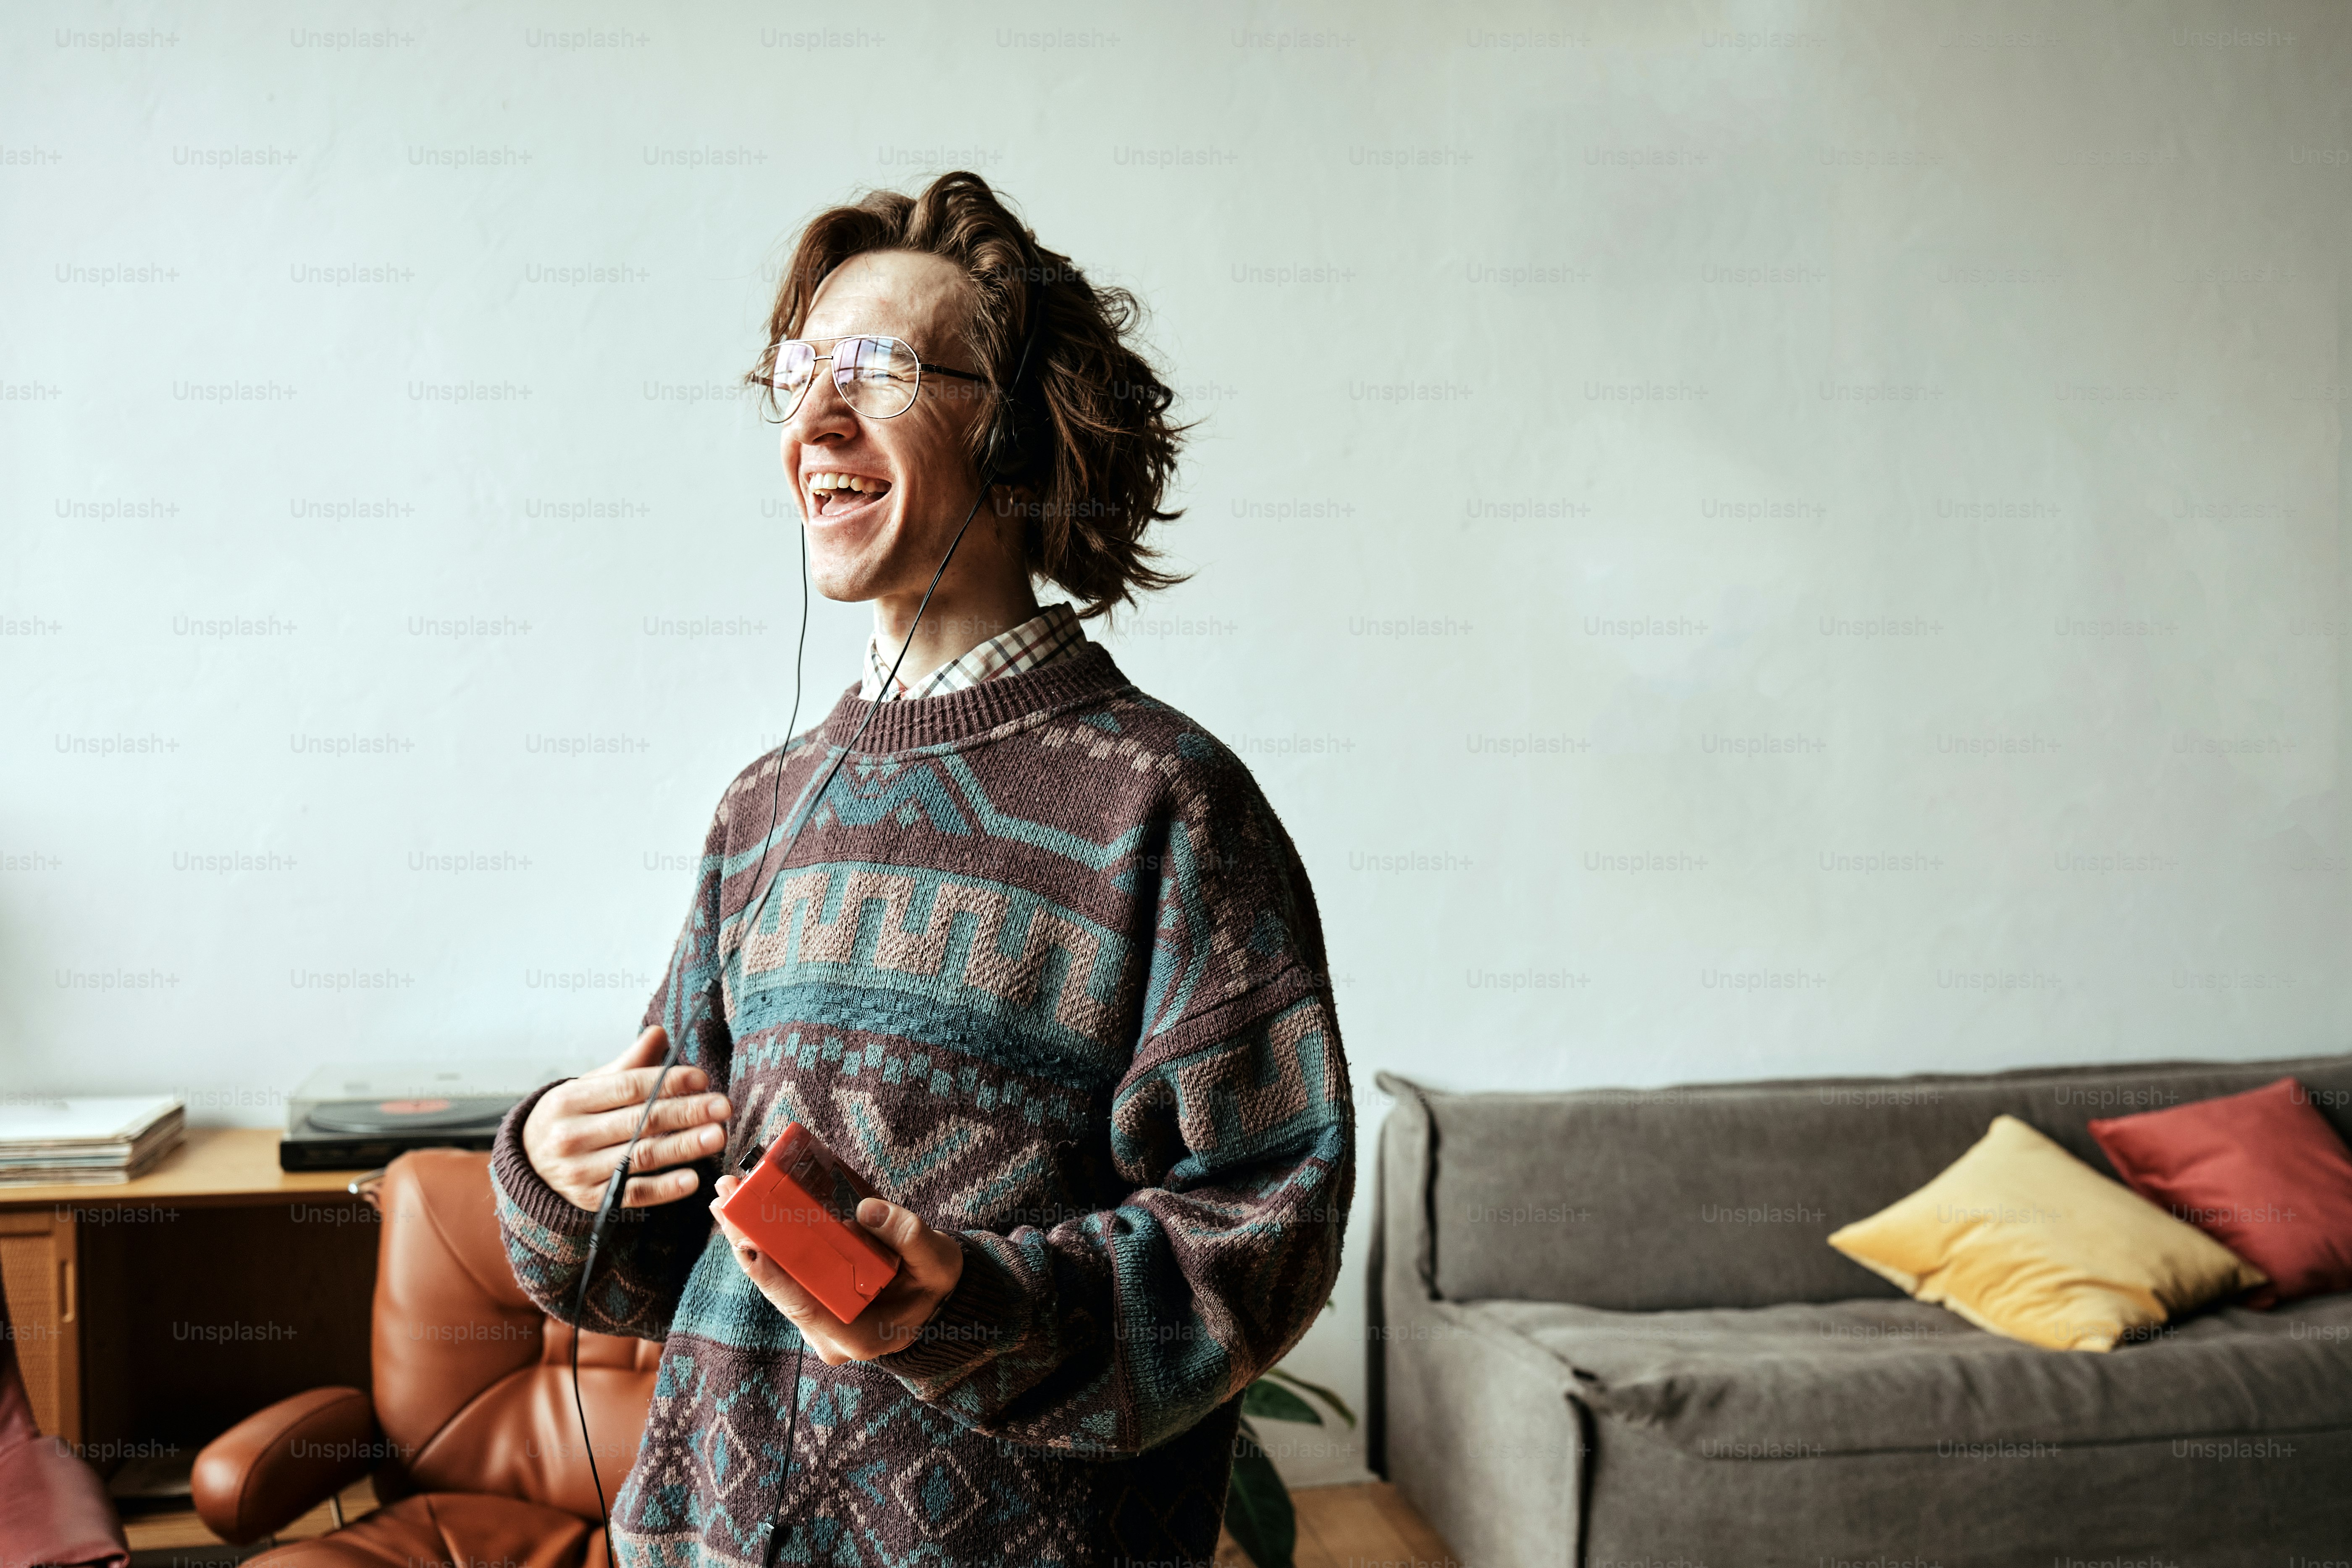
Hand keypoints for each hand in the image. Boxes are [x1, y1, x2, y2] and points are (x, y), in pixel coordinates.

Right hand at [522, 1026, 731, 1210]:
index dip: (668, 1082)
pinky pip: (633, 1194)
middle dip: (686, 1113)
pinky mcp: (591, 1201)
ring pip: (640, 1157)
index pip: (627, 1088)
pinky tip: (692, 1179)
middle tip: (723, 1106)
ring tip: (717, 1136)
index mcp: (570, 1100)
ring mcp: (579, 1173)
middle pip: (639, 1122)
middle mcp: (571, 1137)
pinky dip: (664, 1188)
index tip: (702, 1078)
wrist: (528, 1163)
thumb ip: (628, 1064)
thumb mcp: (589, 1086)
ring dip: (683, 1147)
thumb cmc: (570, 1117)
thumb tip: (660, 1033)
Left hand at [708, 1174, 964, 1364]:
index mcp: (859, 1335)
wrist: (935, 1301)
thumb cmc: (937, 1285)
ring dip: (747, 1239)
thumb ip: (910, 1236)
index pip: (806, 1307)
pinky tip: (746, 1212)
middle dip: (746, 1244)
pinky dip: (764, 1244)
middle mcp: (829, 1336)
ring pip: (773, 1282)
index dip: (772, 1277)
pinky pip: (782, 1275)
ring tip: (726, 1197)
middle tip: (724, 1200)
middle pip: (778, 1291)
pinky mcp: (813, 1306)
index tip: (746, 1245)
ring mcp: (817, 1324)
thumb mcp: (939, 1262)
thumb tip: (866, 1209)